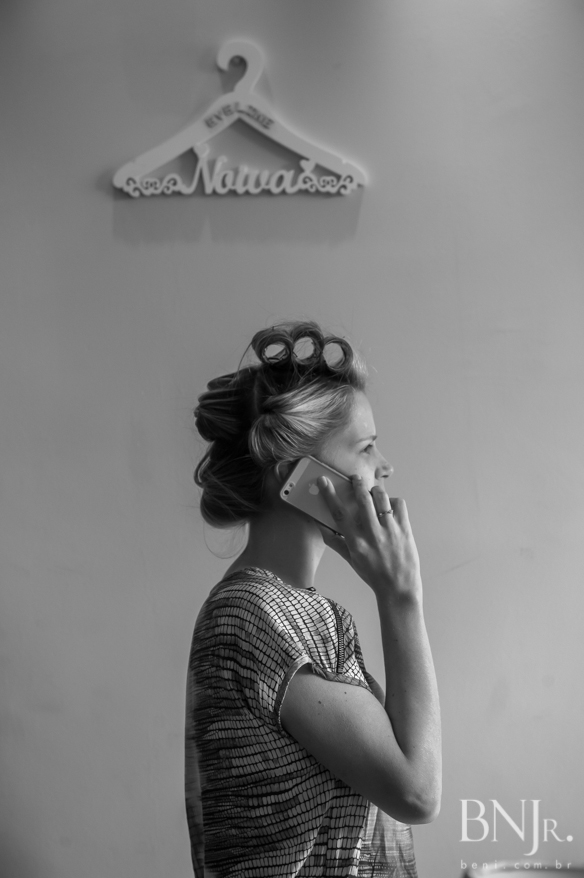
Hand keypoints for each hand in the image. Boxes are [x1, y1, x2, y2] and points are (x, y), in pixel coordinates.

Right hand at [317, 475, 421, 602]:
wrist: (399, 587)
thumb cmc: (373, 575)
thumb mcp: (351, 560)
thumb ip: (335, 542)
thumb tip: (321, 526)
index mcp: (356, 543)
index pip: (339, 514)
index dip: (329, 495)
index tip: (324, 481)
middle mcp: (373, 534)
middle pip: (363, 499)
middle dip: (357, 484)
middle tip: (355, 479)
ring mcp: (391, 530)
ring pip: (381, 497)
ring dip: (375, 491)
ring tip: (372, 493)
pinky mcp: (405, 528)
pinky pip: (399, 504)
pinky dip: (392, 501)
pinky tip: (388, 508)